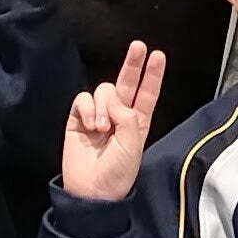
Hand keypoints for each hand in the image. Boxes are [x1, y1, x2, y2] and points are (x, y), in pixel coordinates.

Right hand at [62, 42, 168, 200]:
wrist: (92, 190)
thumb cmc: (117, 173)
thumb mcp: (133, 144)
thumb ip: (128, 117)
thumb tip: (114, 101)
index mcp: (137, 122)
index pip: (147, 93)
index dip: (152, 75)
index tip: (158, 56)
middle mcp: (119, 116)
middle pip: (127, 83)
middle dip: (132, 64)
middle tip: (138, 47)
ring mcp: (98, 116)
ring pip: (103, 90)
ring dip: (104, 105)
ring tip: (102, 127)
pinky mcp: (78, 119)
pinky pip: (83, 99)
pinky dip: (88, 108)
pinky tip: (90, 125)